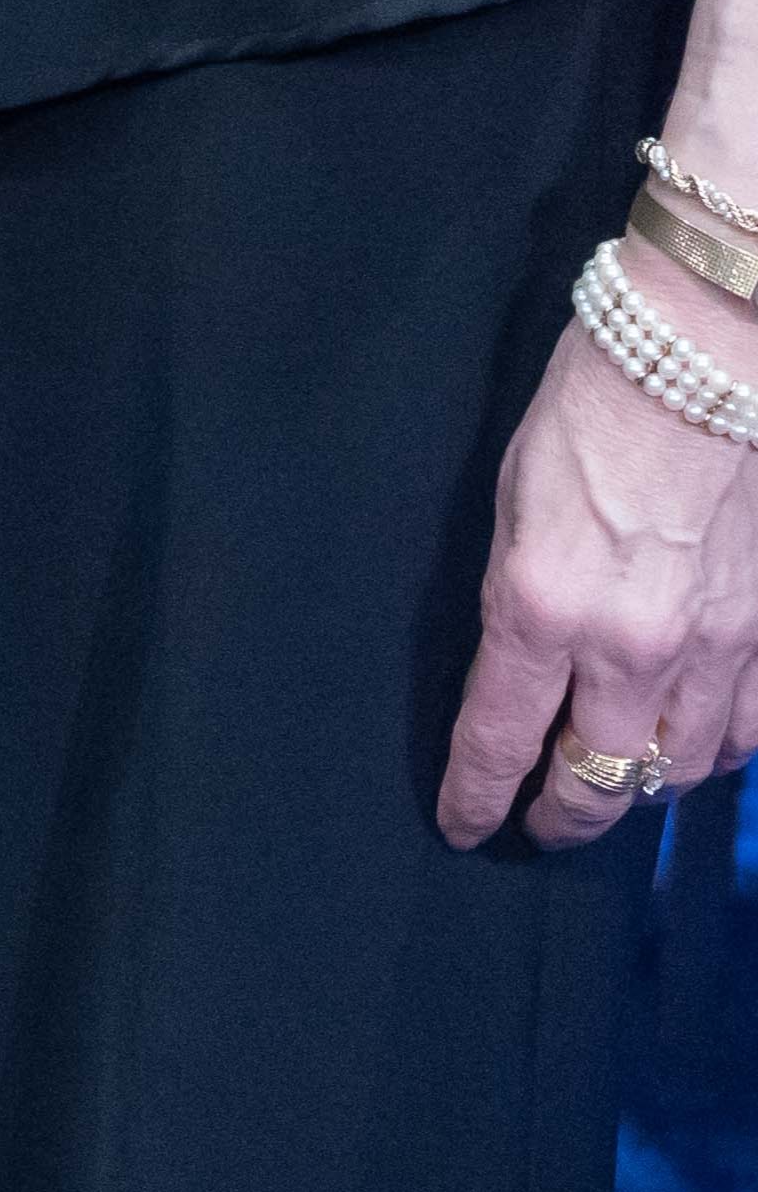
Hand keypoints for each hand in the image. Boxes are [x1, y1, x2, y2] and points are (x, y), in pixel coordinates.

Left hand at [439, 302, 757, 848]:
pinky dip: (714, 754)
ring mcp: (712, 650)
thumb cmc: (584, 411)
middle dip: (563, 816)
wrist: (697, 363)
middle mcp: (628, 649)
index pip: (499, 735)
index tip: (462, 825)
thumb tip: (522, 659)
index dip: (477, 794)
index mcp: (542, 608)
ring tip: (609, 788)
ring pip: (678, 769)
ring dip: (639, 787)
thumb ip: (518, 595)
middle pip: (598, 778)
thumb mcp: (509, 502)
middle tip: (538, 828)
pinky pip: (745, 732)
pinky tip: (691, 749)